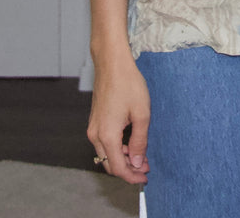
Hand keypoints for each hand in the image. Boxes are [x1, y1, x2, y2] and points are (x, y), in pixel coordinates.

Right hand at [88, 51, 150, 183]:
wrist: (112, 62)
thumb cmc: (128, 83)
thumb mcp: (141, 113)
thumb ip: (140, 141)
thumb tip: (138, 163)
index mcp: (107, 135)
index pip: (118, 168)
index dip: (132, 176)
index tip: (145, 177)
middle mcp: (95, 134)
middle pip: (110, 164)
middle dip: (128, 169)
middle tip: (146, 167)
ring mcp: (93, 127)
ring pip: (106, 154)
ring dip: (123, 158)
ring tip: (142, 154)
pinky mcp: (95, 121)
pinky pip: (104, 143)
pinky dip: (117, 148)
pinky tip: (131, 142)